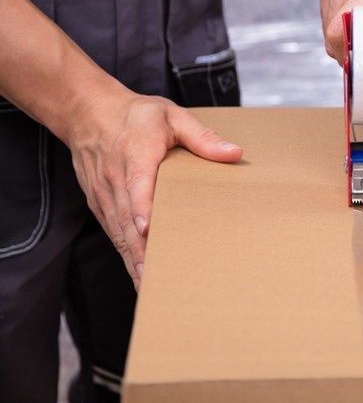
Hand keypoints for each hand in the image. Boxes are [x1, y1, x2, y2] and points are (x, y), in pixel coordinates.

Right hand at [66, 93, 241, 288]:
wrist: (87, 112)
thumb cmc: (136, 116)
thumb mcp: (172, 116)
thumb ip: (202, 137)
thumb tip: (234, 154)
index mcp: (135, 156)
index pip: (136, 185)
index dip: (140, 208)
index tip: (147, 229)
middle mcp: (116, 180)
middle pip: (127, 219)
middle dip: (140, 251)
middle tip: (157, 279)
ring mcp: (106, 195)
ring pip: (119, 232)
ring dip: (133, 261)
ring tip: (151, 290)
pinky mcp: (101, 205)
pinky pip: (114, 233)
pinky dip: (126, 255)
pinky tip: (140, 277)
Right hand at [320, 0, 362, 62]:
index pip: (339, 34)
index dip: (346, 57)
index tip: (359, 67)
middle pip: (330, 33)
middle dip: (344, 51)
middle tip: (362, 60)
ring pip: (326, 18)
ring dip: (340, 33)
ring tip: (361, 39)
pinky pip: (328, 0)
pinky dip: (338, 13)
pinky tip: (356, 15)